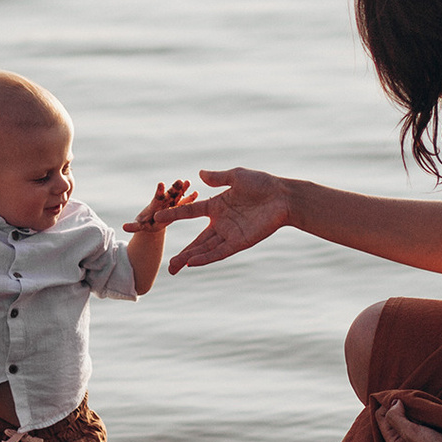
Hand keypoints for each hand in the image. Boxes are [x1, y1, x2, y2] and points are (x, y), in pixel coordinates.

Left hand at [121, 178, 197, 233]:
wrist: (153, 221)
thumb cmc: (145, 223)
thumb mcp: (140, 225)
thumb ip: (133, 226)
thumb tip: (123, 227)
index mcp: (155, 205)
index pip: (157, 196)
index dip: (159, 190)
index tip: (161, 184)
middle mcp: (164, 202)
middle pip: (169, 194)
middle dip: (174, 188)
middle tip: (180, 180)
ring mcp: (171, 204)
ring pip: (178, 196)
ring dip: (183, 190)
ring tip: (188, 182)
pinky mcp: (178, 207)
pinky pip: (185, 203)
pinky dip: (190, 199)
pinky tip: (196, 193)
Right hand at [152, 167, 292, 273]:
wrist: (283, 197)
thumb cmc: (263, 184)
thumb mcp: (237, 176)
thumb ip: (218, 178)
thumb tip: (200, 174)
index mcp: (217, 206)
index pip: (190, 212)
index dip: (174, 215)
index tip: (157, 217)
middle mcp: (221, 223)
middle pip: (197, 242)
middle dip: (183, 254)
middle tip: (169, 266)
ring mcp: (230, 234)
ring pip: (206, 249)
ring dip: (190, 258)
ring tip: (175, 268)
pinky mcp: (240, 242)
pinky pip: (220, 252)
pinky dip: (206, 257)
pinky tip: (193, 262)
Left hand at [373, 394, 441, 441]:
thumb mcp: (411, 434)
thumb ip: (396, 418)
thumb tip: (393, 402)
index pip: (381, 418)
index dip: (385, 404)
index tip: (397, 395)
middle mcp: (404, 440)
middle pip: (393, 416)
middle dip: (396, 404)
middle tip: (406, 394)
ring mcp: (417, 436)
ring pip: (406, 415)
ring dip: (409, 405)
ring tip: (414, 397)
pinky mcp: (429, 432)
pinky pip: (419, 416)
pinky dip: (419, 409)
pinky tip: (423, 404)